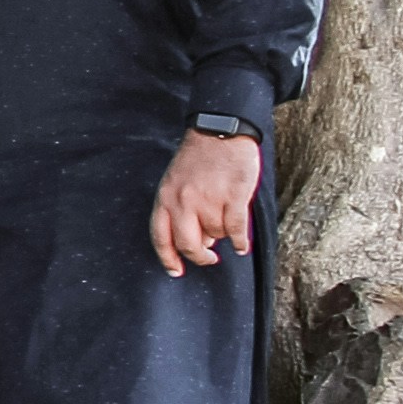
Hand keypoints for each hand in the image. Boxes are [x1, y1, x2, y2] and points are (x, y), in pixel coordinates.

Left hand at [154, 129, 265, 276]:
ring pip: (216, 235)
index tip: (175, 271)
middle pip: (188, 244)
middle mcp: (183, 202)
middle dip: (199, 257)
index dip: (168, 258)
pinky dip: (240, 242)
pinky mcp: (233, 196)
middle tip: (209, 259)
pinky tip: (242, 246)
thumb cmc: (197, 159)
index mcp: (165, 198)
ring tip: (224, 221)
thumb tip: (199, 241)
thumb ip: (178, 210)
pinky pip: (236, 229)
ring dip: (222, 235)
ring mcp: (208, 200)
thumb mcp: (174, 183)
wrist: (219, 132)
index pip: (160, 237)